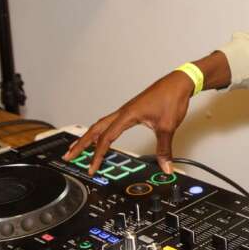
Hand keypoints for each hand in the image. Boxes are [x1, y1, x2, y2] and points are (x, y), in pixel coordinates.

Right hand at [62, 72, 193, 174]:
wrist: (179, 82)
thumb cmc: (171, 97)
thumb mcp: (168, 127)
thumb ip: (164, 149)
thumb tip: (165, 166)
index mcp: (127, 115)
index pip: (106, 138)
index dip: (97, 154)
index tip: (92, 167)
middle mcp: (123, 112)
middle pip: (95, 129)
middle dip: (81, 143)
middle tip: (69, 155)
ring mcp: (126, 111)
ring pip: (101, 124)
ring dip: (89, 137)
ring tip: (79, 148)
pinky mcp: (132, 111)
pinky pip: (110, 123)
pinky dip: (102, 132)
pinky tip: (102, 138)